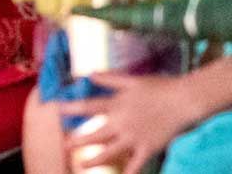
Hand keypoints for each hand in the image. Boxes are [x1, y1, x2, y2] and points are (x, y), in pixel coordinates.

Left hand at [60, 72, 198, 173]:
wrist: (183, 100)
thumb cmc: (158, 87)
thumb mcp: (130, 80)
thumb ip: (108, 78)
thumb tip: (88, 74)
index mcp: (116, 104)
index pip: (88, 107)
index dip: (71, 109)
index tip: (55, 110)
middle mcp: (121, 123)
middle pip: (94, 134)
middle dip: (77, 140)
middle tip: (64, 145)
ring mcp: (133, 137)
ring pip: (110, 152)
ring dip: (95, 159)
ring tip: (82, 164)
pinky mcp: (147, 148)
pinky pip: (136, 164)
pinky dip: (128, 172)